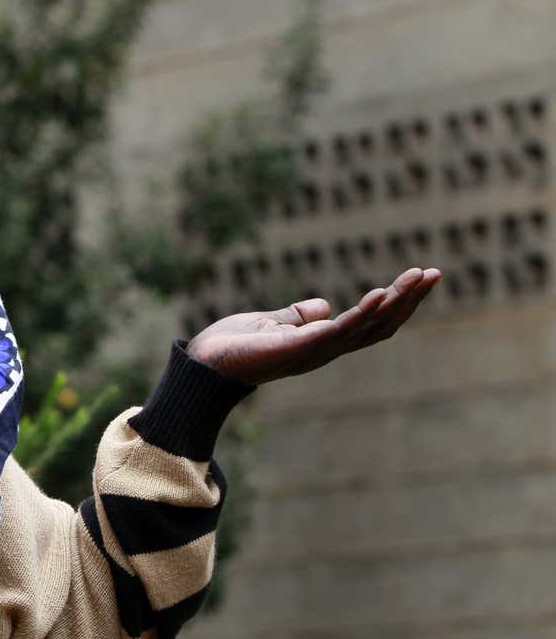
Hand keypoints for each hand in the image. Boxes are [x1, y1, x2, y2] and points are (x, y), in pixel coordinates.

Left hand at [186, 266, 441, 385]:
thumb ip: (299, 317)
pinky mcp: (300, 347)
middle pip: (380, 326)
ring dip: (396, 301)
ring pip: (368, 326)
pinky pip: (340, 330)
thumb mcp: (273, 323)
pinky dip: (363, 312)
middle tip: (434, 274)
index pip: (371, 323)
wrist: (204, 364)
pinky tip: (381, 293)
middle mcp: (326, 349)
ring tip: (419, 276)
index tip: (420, 277)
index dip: (397, 303)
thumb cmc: (234, 345)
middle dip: (409, 301)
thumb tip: (324, 306)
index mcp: (324, 342)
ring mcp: (316, 350)